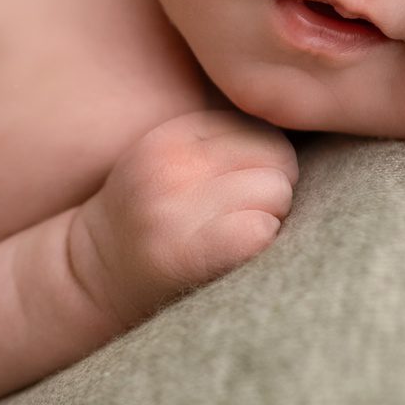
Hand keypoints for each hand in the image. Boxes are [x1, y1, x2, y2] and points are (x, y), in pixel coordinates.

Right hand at [78, 110, 298, 326]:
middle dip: (275, 191)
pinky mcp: (181, 251)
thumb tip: (313, 127)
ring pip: (277, 193)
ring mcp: (172, 206)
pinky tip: (234, 256)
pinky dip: (261, 246)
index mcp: (175, 133)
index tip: (239, 195)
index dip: (266, 168)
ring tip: (234, 237)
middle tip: (241, 219)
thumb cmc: (155, 221)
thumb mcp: (178, 161)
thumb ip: (228, 143)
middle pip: (280, 159)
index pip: (265, 131)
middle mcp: (171, 163)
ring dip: (270, 220)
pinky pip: (261, 231)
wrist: (90, 278)